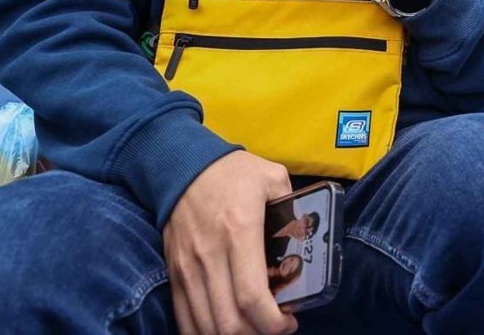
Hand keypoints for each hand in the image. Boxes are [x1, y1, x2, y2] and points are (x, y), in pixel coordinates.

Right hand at [163, 150, 297, 334]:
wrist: (181, 165)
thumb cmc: (232, 172)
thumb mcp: (272, 178)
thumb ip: (293, 205)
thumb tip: (309, 233)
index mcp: (239, 232)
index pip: (251, 297)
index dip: (272, 322)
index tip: (289, 323)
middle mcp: (210, 256)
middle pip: (228, 322)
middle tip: (275, 327)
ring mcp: (187, 268)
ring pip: (205, 326)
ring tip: (253, 327)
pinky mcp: (174, 273)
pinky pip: (184, 318)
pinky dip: (204, 332)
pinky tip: (225, 328)